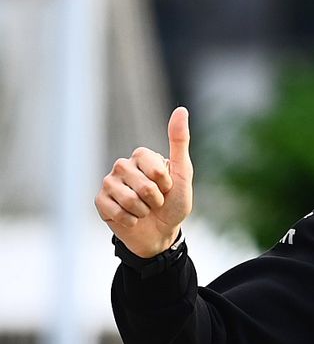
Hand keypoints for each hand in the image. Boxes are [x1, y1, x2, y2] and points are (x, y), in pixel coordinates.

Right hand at [95, 107, 193, 257]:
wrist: (161, 234)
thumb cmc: (174, 203)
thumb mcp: (183, 173)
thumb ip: (180, 142)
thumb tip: (181, 109)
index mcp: (141, 156)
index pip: (155, 169)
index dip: (166, 184)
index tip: (168, 187)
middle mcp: (122, 165)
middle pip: (143, 185)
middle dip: (156, 200)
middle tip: (156, 202)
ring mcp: (109, 183)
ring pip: (128, 199)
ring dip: (143, 211)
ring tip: (145, 211)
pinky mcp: (100, 201)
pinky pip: (114, 211)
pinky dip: (129, 220)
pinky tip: (132, 219)